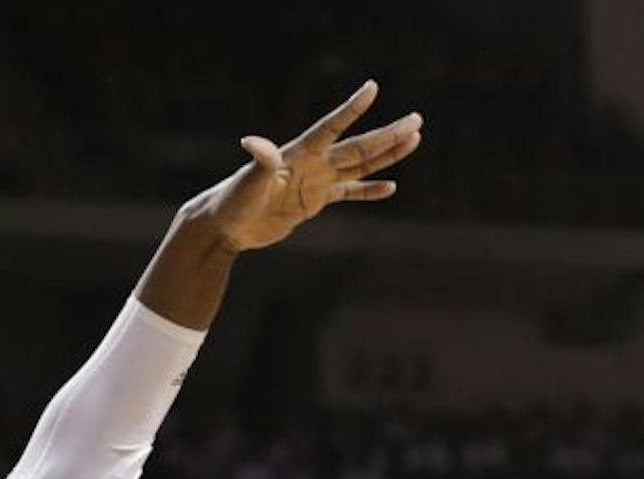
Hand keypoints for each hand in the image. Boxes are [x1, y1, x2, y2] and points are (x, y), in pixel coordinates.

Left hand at [188, 81, 421, 253]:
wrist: (227, 226)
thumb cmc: (233, 200)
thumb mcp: (247, 182)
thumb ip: (258, 162)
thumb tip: (254, 143)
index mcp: (298, 154)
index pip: (331, 127)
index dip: (351, 109)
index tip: (372, 88)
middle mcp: (312, 164)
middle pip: (358, 146)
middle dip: (388, 134)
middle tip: (417, 120)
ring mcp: (315, 182)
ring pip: (359, 165)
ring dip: (386, 154)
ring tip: (414, 140)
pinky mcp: (314, 202)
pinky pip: (348, 193)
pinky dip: (368, 190)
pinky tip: (390, 186)